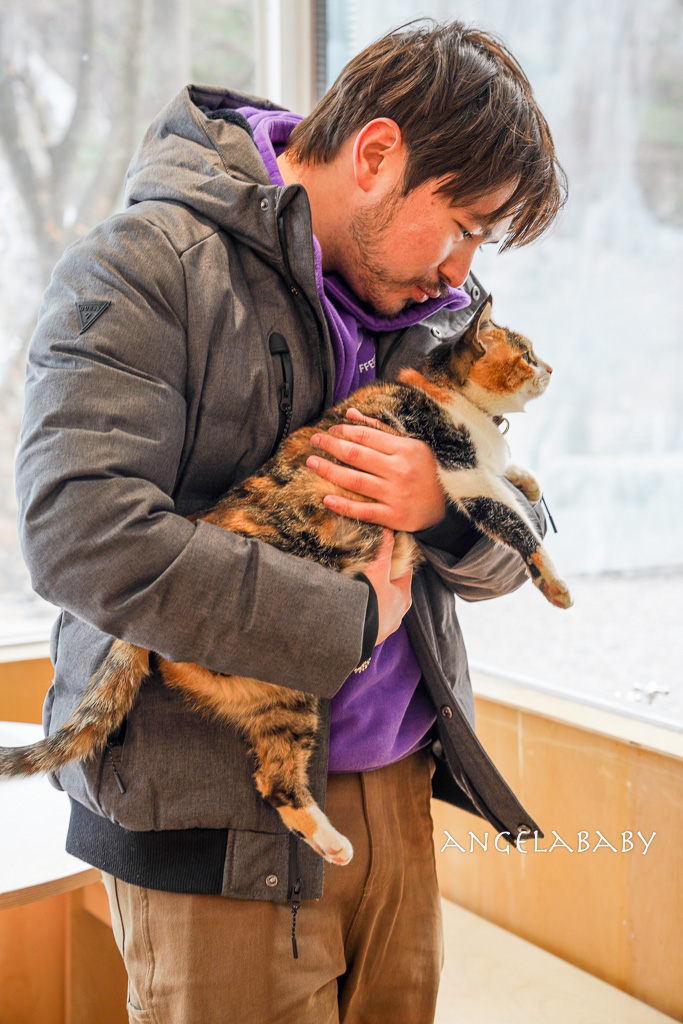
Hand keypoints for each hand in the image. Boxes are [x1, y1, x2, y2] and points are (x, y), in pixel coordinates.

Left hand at [306, 408, 445, 531]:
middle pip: (356, 455)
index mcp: (404, 449)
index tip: (329, 431)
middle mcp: (399, 470)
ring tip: (312, 463)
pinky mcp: (394, 517)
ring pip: (355, 481)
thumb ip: (379, 429)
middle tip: (314, 441)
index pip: (365, 436)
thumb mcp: (410, 444)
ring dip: (329, 471)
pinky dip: (344, 505)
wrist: (449, 506)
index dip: (343, 432)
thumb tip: (350, 414)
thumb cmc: (426, 471)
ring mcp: (396, 495)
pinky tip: (326, 498)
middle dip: (330, 446)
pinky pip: (364, 511)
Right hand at [362, 530, 412, 643]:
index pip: (405, 571)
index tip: (389, 545)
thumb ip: (383, 551)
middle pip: (392, 587)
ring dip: (371, 592)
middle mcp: (397, 614)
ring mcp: (383, 627)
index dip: (397, 556)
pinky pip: (368, 614)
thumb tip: (388, 530)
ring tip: (357, 580)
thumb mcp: (376, 573)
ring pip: (380, 602)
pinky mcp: (369, 635)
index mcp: (403, 598)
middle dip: (382, 575)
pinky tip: (351, 600)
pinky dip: (363, 605)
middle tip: (370, 561)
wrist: (347, 638)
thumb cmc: (367, 604)